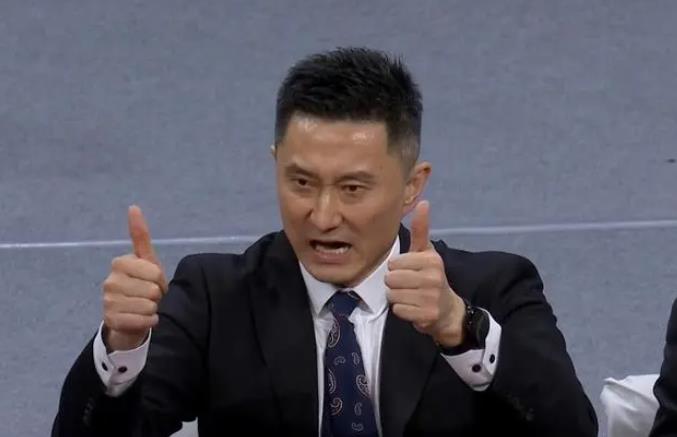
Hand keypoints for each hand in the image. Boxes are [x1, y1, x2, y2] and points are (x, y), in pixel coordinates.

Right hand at [102, 205, 167, 350]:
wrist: (135, 316)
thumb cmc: (144, 285)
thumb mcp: (147, 261)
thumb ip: (140, 235)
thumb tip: (133, 206)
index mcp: (120, 263)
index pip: (154, 271)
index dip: (160, 279)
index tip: (154, 281)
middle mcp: (109, 281)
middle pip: (151, 290)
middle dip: (157, 296)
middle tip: (151, 297)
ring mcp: (108, 302)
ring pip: (147, 306)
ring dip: (154, 309)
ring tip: (147, 307)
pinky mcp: (111, 321)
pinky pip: (141, 321)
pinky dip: (150, 322)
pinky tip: (145, 319)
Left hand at [385, 200, 465, 347]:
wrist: (447, 310)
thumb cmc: (431, 277)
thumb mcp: (426, 253)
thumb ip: (421, 229)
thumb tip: (423, 202)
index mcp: (432, 260)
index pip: (394, 263)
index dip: (397, 269)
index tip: (409, 272)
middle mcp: (433, 278)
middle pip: (391, 279)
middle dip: (395, 284)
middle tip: (409, 286)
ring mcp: (431, 298)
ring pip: (392, 295)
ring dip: (397, 297)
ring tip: (411, 296)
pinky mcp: (426, 315)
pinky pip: (398, 310)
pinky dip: (402, 310)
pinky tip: (413, 308)